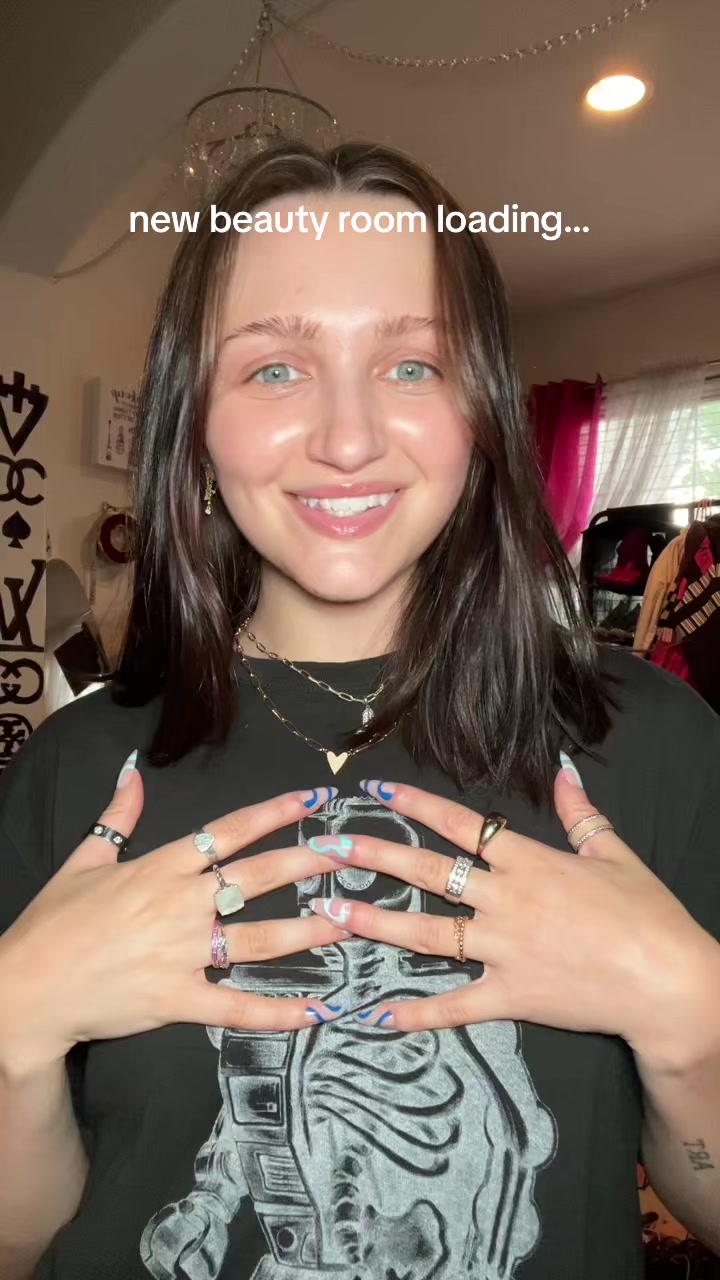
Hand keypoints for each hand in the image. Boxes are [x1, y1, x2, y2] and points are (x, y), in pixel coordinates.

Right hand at [0, 764, 351, 1076]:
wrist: (27, 989)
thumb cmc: (54, 922)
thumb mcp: (83, 861)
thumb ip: (118, 817)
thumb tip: (133, 771)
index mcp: (161, 867)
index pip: (229, 831)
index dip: (275, 812)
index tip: (315, 797)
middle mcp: (180, 905)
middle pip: (257, 878)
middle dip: (309, 864)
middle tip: (353, 854)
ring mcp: (182, 954)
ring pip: (260, 940)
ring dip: (310, 931)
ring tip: (352, 923)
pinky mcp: (179, 1000)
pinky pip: (238, 1006)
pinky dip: (280, 1011)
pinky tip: (319, 1008)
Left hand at [307, 772, 715, 1062]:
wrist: (668, 983)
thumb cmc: (646, 914)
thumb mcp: (615, 853)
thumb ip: (580, 813)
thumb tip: (562, 769)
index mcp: (529, 862)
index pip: (460, 826)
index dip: (415, 806)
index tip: (375, 791)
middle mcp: (506, 901)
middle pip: (428, 874)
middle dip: (374, 857)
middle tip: (326, 848)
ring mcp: (503, 950)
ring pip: (426, 935)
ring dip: (375, 924)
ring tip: (330, 912)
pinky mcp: (510, 996)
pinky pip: (455, 1004)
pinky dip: (416, 1012)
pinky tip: (377, 1013)